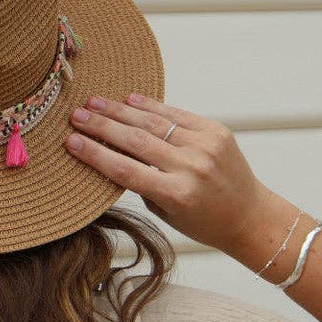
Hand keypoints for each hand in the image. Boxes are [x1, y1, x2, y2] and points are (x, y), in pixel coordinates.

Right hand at [65, 92, 270, 255]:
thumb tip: (113, 151)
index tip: (71, 142)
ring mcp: (205, 146)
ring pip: (153, 122)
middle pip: (135, 141)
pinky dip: (151, 106)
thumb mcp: (166, 212)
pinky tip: (128, 100)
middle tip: (76, 116)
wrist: (250, 216)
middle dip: (101, 126)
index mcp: (176, 194)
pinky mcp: (215, 131)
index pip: (124, 169)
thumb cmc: (204, 221)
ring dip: (119, 111)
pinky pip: (176, 114)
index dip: (94, 154)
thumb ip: (142, 183)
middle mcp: (191, 167)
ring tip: (94, 103)